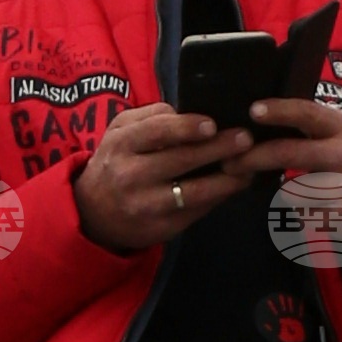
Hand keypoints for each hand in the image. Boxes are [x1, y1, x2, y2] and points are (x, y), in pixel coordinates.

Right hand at [71, 104, 268, 254]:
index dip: (186, 128)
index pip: (155, 133)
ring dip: (227, 179)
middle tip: (246, 138)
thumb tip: (190, 113)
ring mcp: (148, 206)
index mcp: (121, 145)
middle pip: (180, 161)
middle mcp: (132, 176)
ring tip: (249, 166)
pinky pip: (198, 211)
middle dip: (217, 149)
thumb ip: (150, 117)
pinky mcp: (163, 228)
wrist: (93, 213)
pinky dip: (220, 197)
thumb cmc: (116, 162)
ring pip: (195, 192)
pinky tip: (234, 184)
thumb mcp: (120, 132)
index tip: (212, 123)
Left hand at [253, 96, 341, 246]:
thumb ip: (310, 127)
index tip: (253, 110)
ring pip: (296, 192)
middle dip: (255, 158)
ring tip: (294, 192)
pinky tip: (317, 211)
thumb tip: (258, 119)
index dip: (279, 110)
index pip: (307, 113)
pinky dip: (306, 216)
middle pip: (291, 153)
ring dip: (286, 194)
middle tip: (231, 163)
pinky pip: (310, 219)